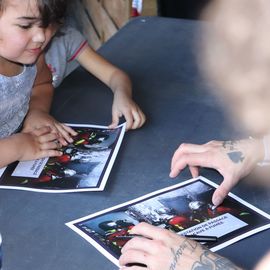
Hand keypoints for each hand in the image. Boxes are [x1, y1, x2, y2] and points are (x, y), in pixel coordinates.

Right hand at [16, 126, 62, 160]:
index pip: (42, 130)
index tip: (50, 128)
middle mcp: (37, 139)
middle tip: (58, 135)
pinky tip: (60, 153)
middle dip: (54, 136)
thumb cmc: (12, 142)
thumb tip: (20, 136)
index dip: (47, 129)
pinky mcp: (39, 153)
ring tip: (61, 145)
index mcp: (31, 134)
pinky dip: (55, 153)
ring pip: (51, 144)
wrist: (13, 147)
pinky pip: (49, 153)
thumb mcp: (18, 136)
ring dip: (57, 144)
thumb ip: (22, 136)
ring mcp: (39, 146)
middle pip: (49, 136)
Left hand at [23, 110, 76, 145]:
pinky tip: (74, 133)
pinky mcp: (58, 123)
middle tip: (67, 142)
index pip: (52, 132)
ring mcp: (56, 123)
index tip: (59, 143)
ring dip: (68, 133)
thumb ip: (28, 132)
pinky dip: (70, 129)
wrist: (38, 109)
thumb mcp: (28, 125)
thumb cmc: (33, 117)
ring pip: (63, 128)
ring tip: (72, 138)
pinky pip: (65, 126)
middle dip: (64, 136)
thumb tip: (26, 139)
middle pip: (59, 130)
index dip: (56, 137)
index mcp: (46, 124)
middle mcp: (52, 123)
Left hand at [109, 91, 145, 129]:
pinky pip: (143, 117)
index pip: (130, 121)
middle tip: (128, 127)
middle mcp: (134, 109)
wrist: (123, 94)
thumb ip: (114, 121)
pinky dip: (141, 122)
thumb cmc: (119, 101)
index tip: (124, 128)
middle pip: (138, 120)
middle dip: (134, 126)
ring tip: (133, 125)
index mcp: (127, 109)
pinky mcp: (140, 110)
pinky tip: (135, 122)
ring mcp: (138, 109)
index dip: (127, 127)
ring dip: (139, 125)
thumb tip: (112, 127)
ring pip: (143, 119)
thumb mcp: (114, 111)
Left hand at [119, 222, 239, 269]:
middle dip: (126, 246)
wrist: (207, 268)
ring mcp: (155, 261)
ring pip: (131, 256)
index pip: (143, 227)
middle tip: (124, 250)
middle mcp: (157, 246)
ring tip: (122, 261)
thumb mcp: (182, 241)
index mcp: (165, 236)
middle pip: (134, 242)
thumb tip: (158, 241)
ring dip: (124, 258)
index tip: (131, 232)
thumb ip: (168, 240)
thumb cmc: (198, 257)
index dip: (134, 229)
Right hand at [169, 139, 263, 205]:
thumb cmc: (243, 161)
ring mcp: (209, 145)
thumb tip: (215, 201)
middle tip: (175, 170)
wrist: (254, 149)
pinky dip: (195, 158)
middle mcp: (206, 148)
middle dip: (175, 159)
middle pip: (183, 149)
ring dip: (186, 160)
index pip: (186, 158)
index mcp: (209, 156)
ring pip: (189, 148)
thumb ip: (222, 190)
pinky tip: (203, 167)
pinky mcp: (212, 144)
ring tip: (195, 174)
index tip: (173, 174)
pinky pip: (197, 149)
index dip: (176, 166)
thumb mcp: (233, 178)